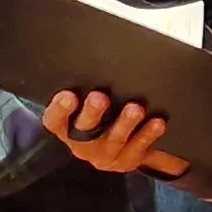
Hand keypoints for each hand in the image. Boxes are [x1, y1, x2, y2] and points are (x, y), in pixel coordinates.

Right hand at [44, 89, 190, 176]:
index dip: (59, 109)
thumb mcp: (86, 101)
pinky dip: (148, 135)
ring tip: (135, 108)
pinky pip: (138, 149)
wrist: (123, 142)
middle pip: (83, 129)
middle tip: (100, 97)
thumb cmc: (100, 112)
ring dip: (124, 124)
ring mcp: (104, 155)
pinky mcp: (126, 161)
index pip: (54, 120)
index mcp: (65, 127)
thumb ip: (86, 86)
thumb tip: (94, 50)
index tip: (68, 95)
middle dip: (92, 113)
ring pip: (113, 140)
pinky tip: (157, 122)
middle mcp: (81, 144)